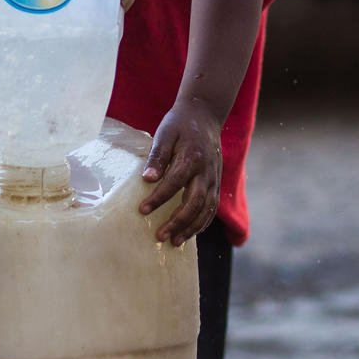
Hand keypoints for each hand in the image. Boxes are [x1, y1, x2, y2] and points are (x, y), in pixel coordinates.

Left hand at [138, 99, 222, 246]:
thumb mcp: (165, 133)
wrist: (205, 115)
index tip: (142, 210)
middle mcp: (207, 171)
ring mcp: (214, 179)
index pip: (175, 182)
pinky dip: (202, 223)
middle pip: (195, 202)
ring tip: (174, 242)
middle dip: (178, 221)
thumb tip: (147, 179)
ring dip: (191, 228)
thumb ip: (157, 156)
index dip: (159, 198)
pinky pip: (212, 208)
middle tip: (160, 236)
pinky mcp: (216, 184)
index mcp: (192, 157)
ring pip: (206, 209)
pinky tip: (189, 233)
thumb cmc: (180, 124)